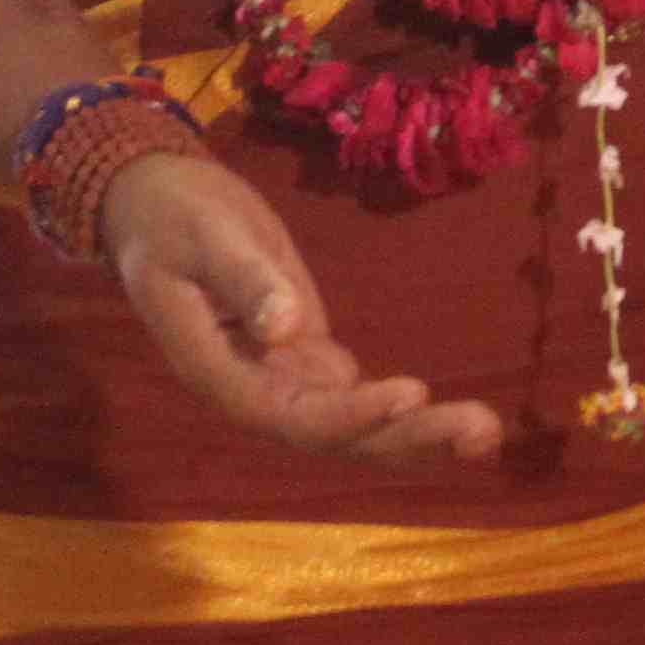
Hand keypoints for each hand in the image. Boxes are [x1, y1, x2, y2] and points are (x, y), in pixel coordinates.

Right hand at [100, 152, 502, 463]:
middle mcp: (255, 393)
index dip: (351, 416)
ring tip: (487, 432)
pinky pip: (360, 402)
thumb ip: (245, 281)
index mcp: (219, 373)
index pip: (291, 416)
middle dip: (407, 437)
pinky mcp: (307, 362)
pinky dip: (407, 413)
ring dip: (418, 435)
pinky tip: (464, 419)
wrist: (157, 207)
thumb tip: (287, 328)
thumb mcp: (204, 236)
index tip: (411, 391)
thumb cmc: (173, 217)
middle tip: (481, 430)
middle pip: (336, 437)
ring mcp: (283, 382)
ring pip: (354, 428)